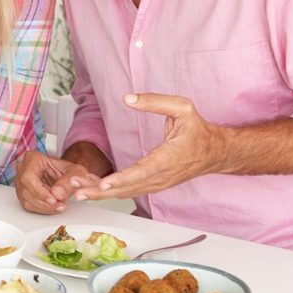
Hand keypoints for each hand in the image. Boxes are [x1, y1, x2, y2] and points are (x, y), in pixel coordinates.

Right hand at [15, 150, 99, 213]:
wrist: (68, 177)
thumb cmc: (69, 171)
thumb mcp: (77, 172)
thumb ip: (70, 180)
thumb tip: (58, 192)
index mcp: (32, 158)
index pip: (28, 177)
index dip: (39, 191)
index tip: (54, 199)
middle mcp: (23, 169)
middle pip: (26, 190)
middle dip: (45, 201)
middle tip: (60, 204)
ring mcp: (21, 182)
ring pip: (27, 199)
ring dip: (45, 206)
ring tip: (60, 205)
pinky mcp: (23, 193)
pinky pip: (29, 205)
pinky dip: (43, 209)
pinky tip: (54, 206)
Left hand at [74, 93, 223, 200]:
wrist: (215, 153)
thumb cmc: (198, 131)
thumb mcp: (183, 108)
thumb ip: (155, 102)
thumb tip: (128, 98)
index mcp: (169, 157)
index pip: (143, 171)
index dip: (123, 179)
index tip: (104, 183)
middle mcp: (162, 175)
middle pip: (129, 188)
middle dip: (101, 190)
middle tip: (77, 191)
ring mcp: (158, 183)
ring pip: (127, 193)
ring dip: (102, 194)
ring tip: (78, 192)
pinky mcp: (154, 186)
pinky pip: (130, 191)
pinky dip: (111, 193)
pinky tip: (93, 189)